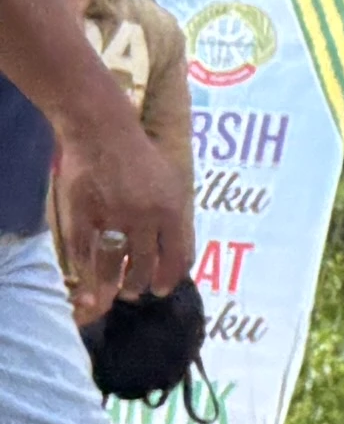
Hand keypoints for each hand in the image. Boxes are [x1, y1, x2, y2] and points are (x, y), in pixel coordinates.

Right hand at [51, 105, 179, 321]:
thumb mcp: (174, 186)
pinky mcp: (83, 214)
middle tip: (136, 291)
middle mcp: (145, 219)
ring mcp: (112, 217)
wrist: (103, 133)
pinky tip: (90, 278)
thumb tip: (180, 253)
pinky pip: (84, 252)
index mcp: (173, 212)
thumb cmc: (143, 158)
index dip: (170, 278)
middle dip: (140, 284)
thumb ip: (177, 220)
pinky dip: (86, 270)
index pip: (178, 257)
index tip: (162, 288)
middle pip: (145, 266)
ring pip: (114, 264)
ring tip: (115, 291)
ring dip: (114, 283)